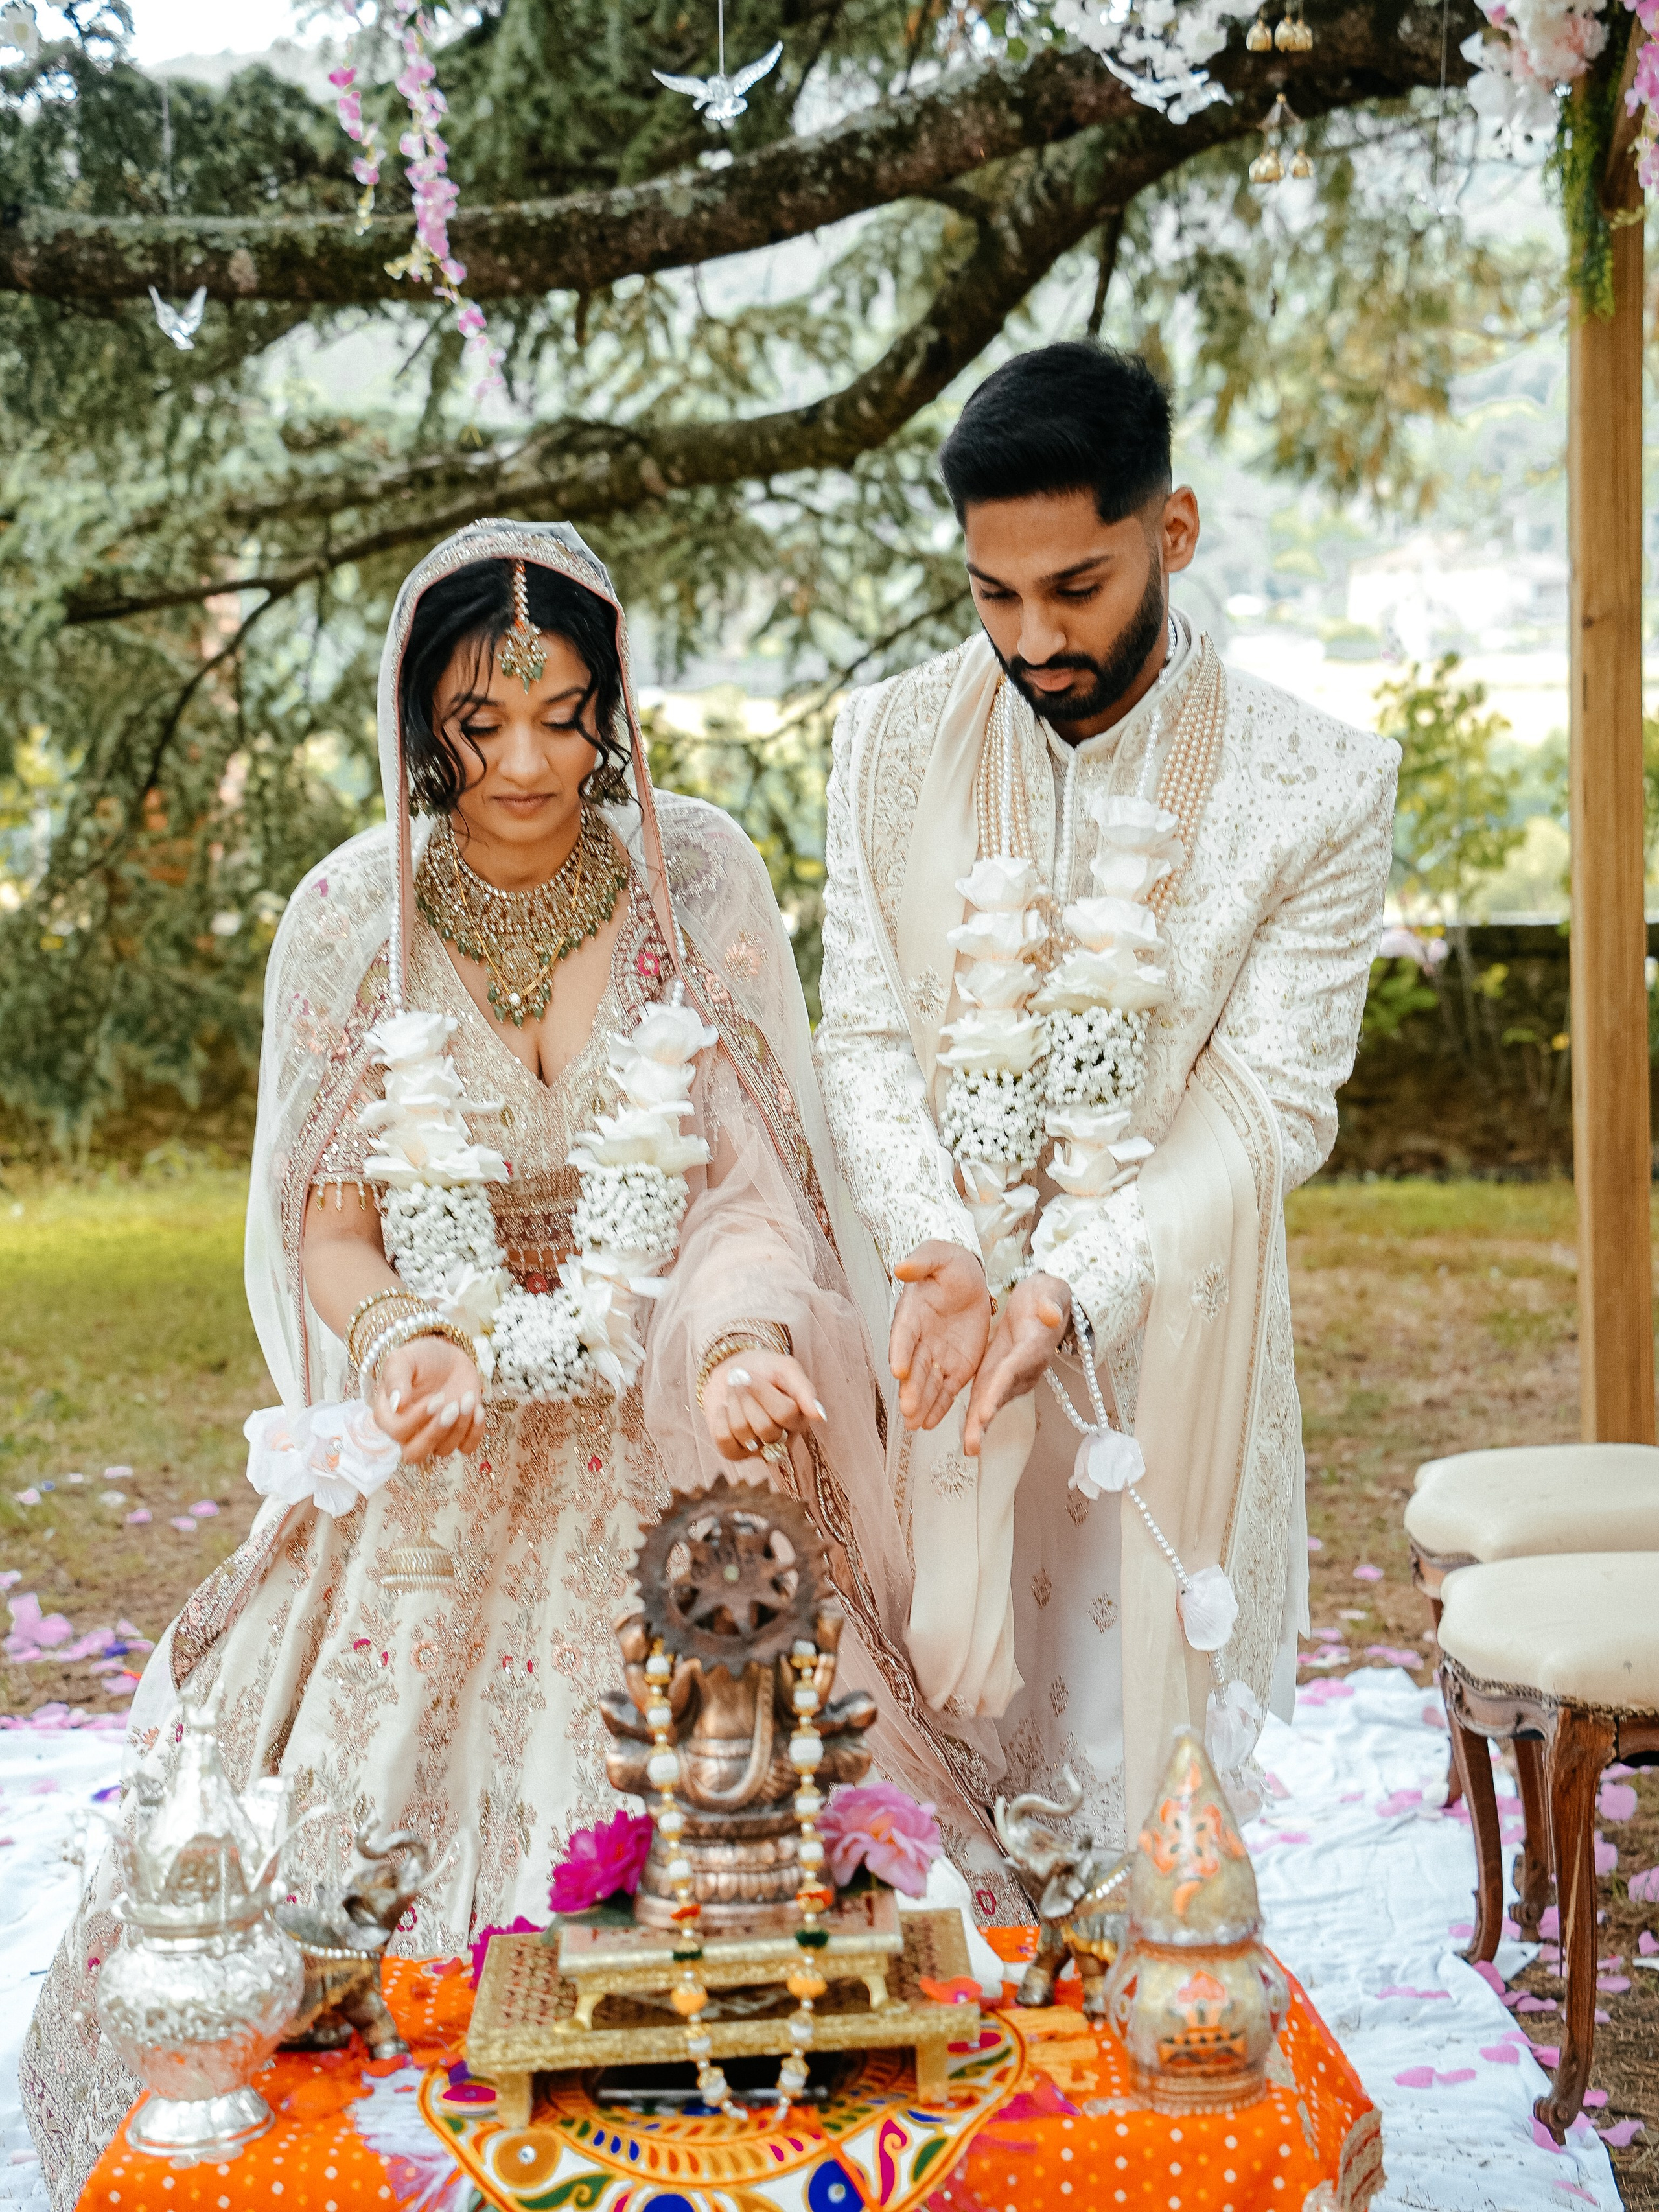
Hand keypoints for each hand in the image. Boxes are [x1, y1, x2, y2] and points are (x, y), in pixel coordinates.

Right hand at [373, 1338, 485, 1464]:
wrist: (449, 1357)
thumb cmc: (422, 1357)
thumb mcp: (404, 1359)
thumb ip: (396, 1378)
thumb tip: (396, 1405)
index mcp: (389, 1415)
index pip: (397, 1432)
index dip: (416, 1419)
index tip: (434, 1397)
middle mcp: (409, 1432)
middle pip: (415, 1454)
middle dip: (436, 1433)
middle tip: (452, 1406)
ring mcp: (434, 1435)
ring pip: (443, 1450)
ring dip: (459, 1427)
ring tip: (467, 1398)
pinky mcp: (458, 1434)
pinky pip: (466, 1448)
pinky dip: (475, 1433)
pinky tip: (478, 1409)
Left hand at [702, 1350, 825, 1461]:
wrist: (733, 1370)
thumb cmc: (765, 1370)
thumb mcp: (787, 1369)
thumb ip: (804, 1390)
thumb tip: (820, 1417)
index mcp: (799, 1420)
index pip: (786, 1414)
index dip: (764, 1392)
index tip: (752, 1374)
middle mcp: (782, 1439)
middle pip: (765, 1427)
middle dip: (748, 1397)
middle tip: (742, 1380)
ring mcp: (757, 1448)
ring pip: (743, 1432)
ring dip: (734, 1403)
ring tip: (734, 1392)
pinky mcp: (734, 1452)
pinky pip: (725, 1441)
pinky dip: (721, 1419)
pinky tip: (724, 1409)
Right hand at [889, 1240, 991, 1431]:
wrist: (971, 1280)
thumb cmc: (950, 1265)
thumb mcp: (939, 1256)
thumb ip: (922, 1261)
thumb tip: (901, 1267)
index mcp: (912, 1313)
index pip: (904, 1334)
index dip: (900, 1351)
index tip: (898, 1369)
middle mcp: (920, 1339)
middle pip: (914, 1366)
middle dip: (911, 1388)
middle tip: (907, 1409)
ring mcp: (937, 1355)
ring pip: (928, 1383)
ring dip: (921, 1403)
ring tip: (915, 1425)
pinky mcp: (956, 1366)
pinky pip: (947, 1389)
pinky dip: (939, 1406)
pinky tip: (931, 1424)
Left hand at [963, 1271, 1071, 1456]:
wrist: (1044, 1304)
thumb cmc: (1047, 1296)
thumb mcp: (1052, 1291)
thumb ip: (1051, 1302)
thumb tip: (1050, 1314)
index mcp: (1034, 1346)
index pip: (1013, 1369)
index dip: (999, 1389)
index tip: (985, 1410)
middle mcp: (1025, 1367)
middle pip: (1003, 1394)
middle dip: (988, 1418)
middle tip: (974, 1443)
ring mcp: (1012, 1375)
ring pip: (994, 1401)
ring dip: (981, 1425)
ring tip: (969, 1446)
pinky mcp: (999, 1374)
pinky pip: (987, 1396)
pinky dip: (976, 1415)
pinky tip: (966, 1434)